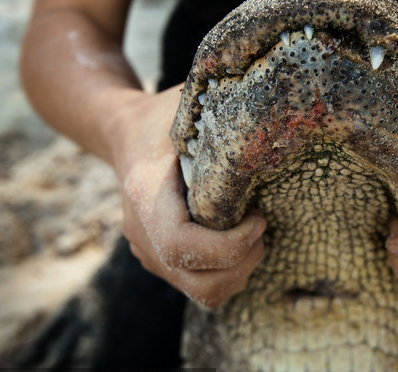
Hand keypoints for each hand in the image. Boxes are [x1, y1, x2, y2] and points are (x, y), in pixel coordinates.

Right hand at [111, 85, 265, 307]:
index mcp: (145, 196)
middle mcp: (142, 234)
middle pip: (199, 282)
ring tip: (253, 231)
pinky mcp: (162, 262)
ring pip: (204, 292)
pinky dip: (230, 272)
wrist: (125, 133)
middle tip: (261, 225)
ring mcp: (149, 253)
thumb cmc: (162, 117)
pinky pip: (200, 286)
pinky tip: (239, 237)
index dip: (229, 244)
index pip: (182, 246)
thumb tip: (271, 117)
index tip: (259, 217)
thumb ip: (220, 115)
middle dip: (244, 262)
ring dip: (240, 270)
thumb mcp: (186, 105)